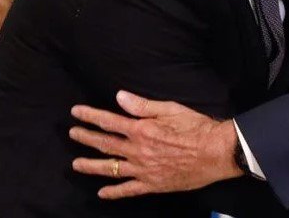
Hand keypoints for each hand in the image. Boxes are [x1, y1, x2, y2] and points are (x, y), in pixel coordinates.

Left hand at [69, 90, 239, 198]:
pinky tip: (102, 193)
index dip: (90, 116)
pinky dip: (114, 192)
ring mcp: (143, 170)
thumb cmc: (196, 128)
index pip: (109, 121)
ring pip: (110, 169)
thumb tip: (119, 97)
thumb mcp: (170, 109)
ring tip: (76, 164)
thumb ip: (142, 105)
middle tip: (72, 133)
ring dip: (91, 165)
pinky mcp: (152, 185)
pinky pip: (128, 190)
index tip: (76, 112)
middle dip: (86, 137)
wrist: (216, 153)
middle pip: (105, 144)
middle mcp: (138, 151)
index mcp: (141, 130)